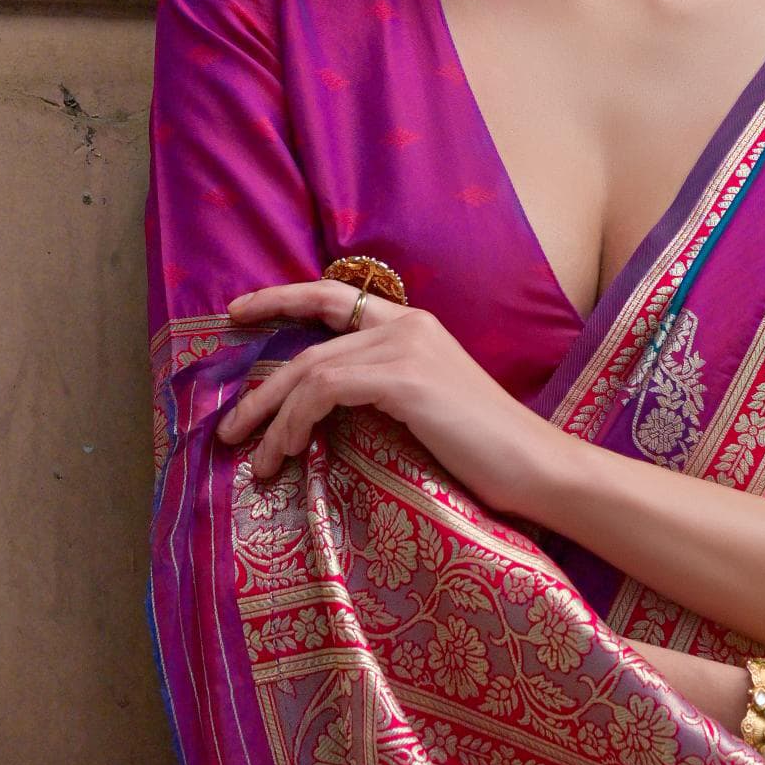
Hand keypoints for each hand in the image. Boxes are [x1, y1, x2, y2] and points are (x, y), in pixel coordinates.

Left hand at [217, 280, 559, 513]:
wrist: (535, 468)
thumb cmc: (485, 453)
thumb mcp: (426, 410)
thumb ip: (382, 393)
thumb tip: (323, 414)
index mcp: (414, 325)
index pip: (333, 297)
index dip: (280, 299)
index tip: (236, 314)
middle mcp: (408, 324)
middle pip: (310, 340)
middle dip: (261, 385)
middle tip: (228, 425)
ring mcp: (406, 348)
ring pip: (311, 369)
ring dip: (272, 416)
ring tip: (252, 457)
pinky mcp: (404, 378)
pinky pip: (326, 390)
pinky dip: (295, 421)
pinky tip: (286, 452)